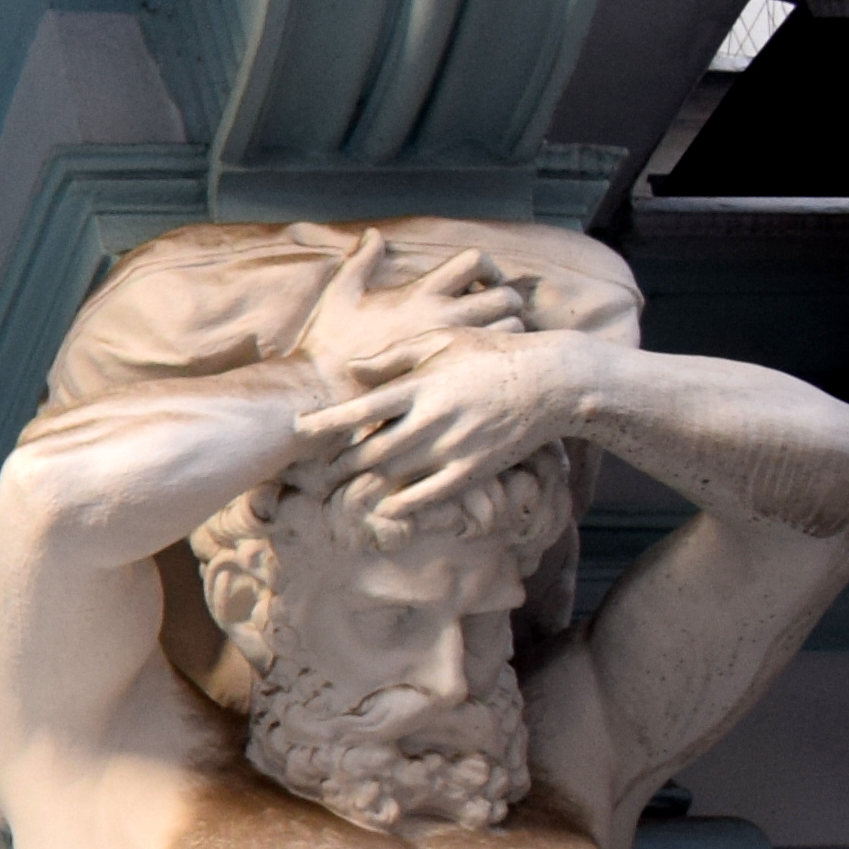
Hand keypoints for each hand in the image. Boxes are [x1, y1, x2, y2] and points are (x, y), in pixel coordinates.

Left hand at [298, 328, 602, 533]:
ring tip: (337, 488)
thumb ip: (395, 356)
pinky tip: (385, 507)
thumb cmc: (491, 354)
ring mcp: (455, 448)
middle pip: (372, 449)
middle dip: (338, 463)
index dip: (326, 422)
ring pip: (397, 473)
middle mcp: (434, 420)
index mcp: (422, 386)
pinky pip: (432, 494)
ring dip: (364, 482)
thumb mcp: (443, 340)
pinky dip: (405, 503)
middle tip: (313, 470)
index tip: (296, 429)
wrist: (552, 381)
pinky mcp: (475, 469)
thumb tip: (351, 370)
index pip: (362, 408)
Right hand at [299, 239, 536, 390]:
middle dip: (506, 300)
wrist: (323, 390)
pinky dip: (497, 360)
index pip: (476, 261)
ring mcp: (452, 350)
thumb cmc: (329, 343)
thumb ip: (361, 260)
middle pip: (506, 296)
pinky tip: (480, 367)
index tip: (481, 282)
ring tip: (489, 342)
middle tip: (492, 313)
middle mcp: (444, 317)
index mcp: (422, 292)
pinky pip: (497, 363)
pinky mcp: (453, 378)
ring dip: (506, 331)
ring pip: (511, 330)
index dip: (488, 268)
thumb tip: (373, 234)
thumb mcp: (340, 293)